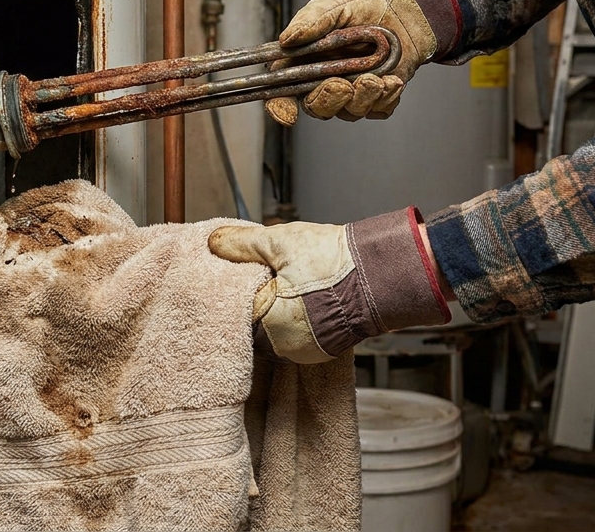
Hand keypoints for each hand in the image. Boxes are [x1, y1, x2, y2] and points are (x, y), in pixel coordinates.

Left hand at [208, 209, 450, 363]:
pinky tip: (300, 296)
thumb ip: (241, 245)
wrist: (382, 274)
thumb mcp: (279, 243)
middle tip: (264, 275)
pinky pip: (295, 336)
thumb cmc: (333, 260)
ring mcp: (304, 352)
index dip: (233, 290)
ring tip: (285, 283)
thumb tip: (212, 244)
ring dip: (274, 310)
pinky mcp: (321, 350)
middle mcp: (284, 347)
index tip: (237, 274)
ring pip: (273, 331)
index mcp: (268, 324)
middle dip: (255, 300)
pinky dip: (293, 318)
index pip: (234, 312)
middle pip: (253, 324)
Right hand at [267, 0, 457, 124]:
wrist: (399, 6)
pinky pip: (379, 109)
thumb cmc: (359, 4)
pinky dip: (385, 98)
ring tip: (374, 78)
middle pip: (317, 108)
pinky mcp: (378, 96)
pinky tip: (391, 80)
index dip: (281, 107)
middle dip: (329, 99)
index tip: (288, 115)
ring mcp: (352, 91)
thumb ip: (309, 21)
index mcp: (303, 62)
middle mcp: (324, 81)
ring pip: (350, 112)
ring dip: (362, 98)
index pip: (283, 92)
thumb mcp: (331, 5)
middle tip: (342, 84)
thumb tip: (286, 39)